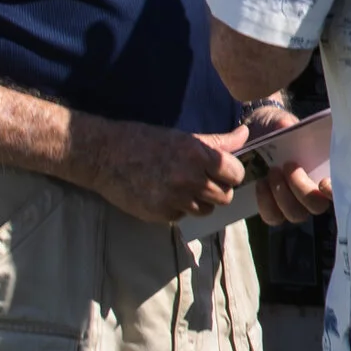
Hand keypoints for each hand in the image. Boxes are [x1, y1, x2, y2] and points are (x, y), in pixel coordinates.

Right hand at [83, 120, 248, 224]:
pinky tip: (165, 195)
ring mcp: (174, 198)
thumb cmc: (146, 141)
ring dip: (201, 202)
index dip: (232, 173)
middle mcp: (189, 178)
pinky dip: (179, 209)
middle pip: (225, 196)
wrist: (105, 155)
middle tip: (205, 181)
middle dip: (219, 190)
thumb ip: (218, 141)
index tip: (224, 171)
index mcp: (198, 154)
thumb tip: (245, 134)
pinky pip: (182, 216)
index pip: (235, 174)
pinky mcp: (160, 214)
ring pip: (206, 210)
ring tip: (185, 188)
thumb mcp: (184, 137)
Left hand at [241, 103, 333, 227]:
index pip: (340, 191)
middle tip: (288, 165)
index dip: (334, 192)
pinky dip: (265, 202)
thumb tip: (286, 127)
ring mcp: (295, 204)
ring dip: (282, 195)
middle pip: (316, 206)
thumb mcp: (280, 120)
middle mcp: (314, 192)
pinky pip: (273, 217)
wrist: (253, 133)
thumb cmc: (275, 127)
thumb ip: (286, 123)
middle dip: (301, 188)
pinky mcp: (274, 210)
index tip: (323, 181)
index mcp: (325, 169)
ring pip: (295, 214)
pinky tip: (261, 183)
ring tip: (272, 171)